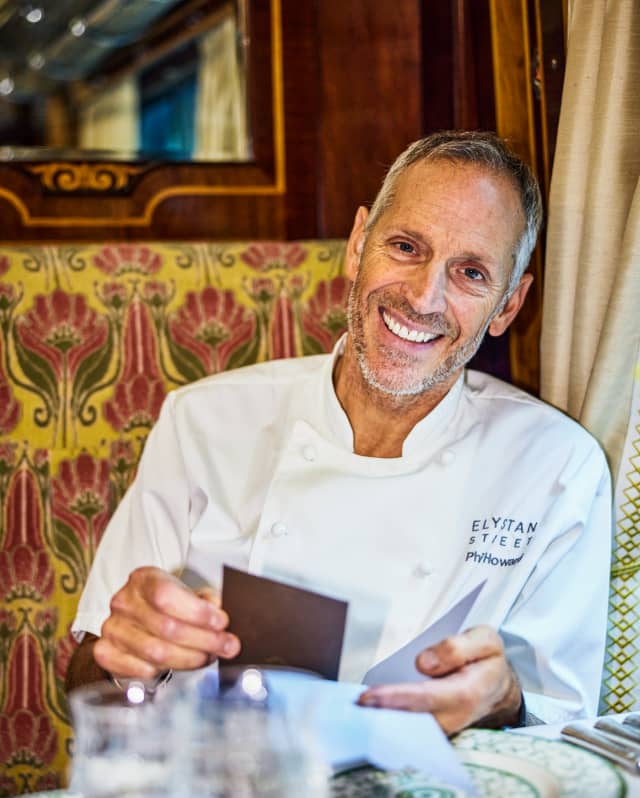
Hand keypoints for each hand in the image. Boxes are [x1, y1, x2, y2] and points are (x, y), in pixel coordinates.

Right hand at [93, 566, 240, 680]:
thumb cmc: (170, 606)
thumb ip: (207, 601)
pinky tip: (181, 664)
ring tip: (209, 656)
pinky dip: (164, 671)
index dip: (197, 612)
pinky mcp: (106, 653)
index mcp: (144, 579)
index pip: (166, 595)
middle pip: (166, 627)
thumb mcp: (190, 594)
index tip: (222, 622)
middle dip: (204, 640)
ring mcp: (112, 628)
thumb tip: (220, 613)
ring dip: (190, 658)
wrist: (139, 620)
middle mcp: (123, 601)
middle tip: (227, 646)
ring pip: (156, 652)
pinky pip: (139, 669)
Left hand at [357, 625, 521, 734]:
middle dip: (381, 716)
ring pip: (409, 730)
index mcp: (467, 692)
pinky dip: (389, 721)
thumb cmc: (488, 660)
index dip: (396, 698)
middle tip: (351, 707)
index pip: (426, 697)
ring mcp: (443, 726)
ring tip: (354, 711)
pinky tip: (368, 712)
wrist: (499, 685)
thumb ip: (456, 647)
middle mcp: (453, 716)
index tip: (369, 696)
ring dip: (381, 722)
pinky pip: (409, 728)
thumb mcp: (485, 641)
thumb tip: (423, 663)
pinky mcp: (434, 728)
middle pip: (412, 721)